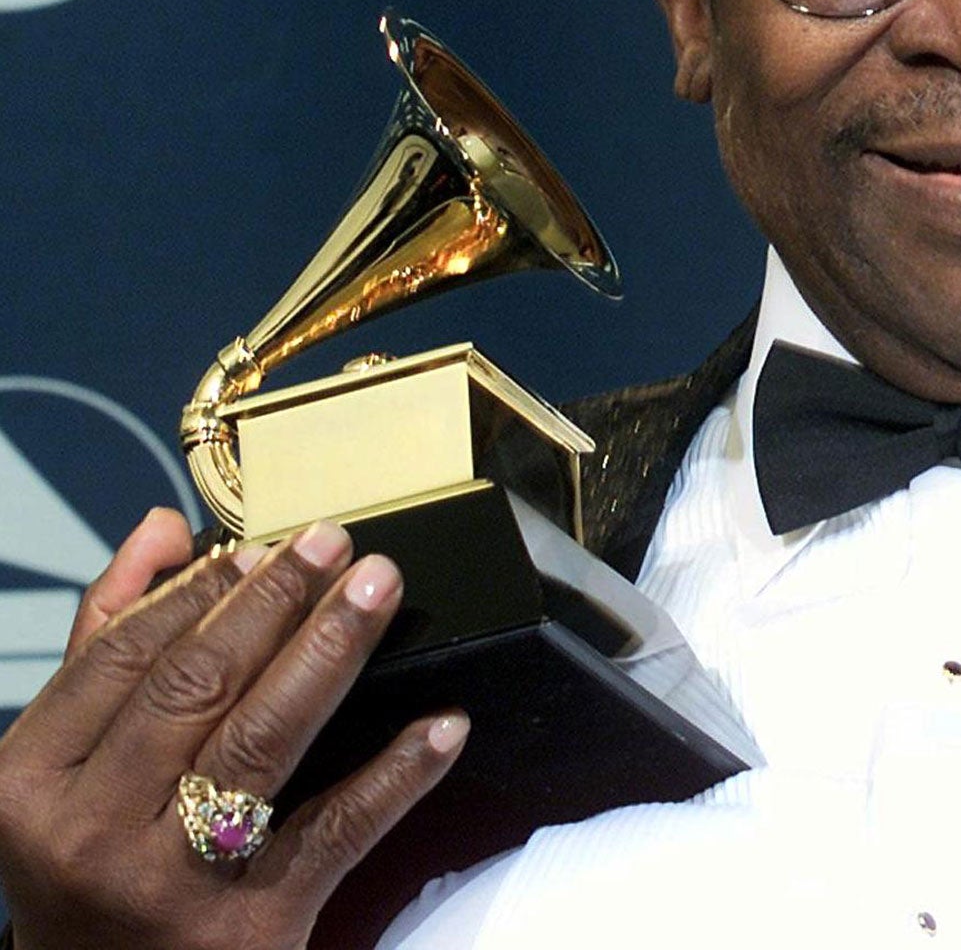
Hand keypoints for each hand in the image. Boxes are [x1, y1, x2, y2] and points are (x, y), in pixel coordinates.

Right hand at [0, 510, 467, 949]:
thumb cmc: (90, 862)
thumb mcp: (65, 765)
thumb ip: (106, 642)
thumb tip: (161, 528)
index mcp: (30, 782)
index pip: (122, 657)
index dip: (199, 590)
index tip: (263, 545)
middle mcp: (90, 832)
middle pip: (197, 687)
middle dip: (276, 602)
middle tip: (338, 543)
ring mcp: (169, 883)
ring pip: (263, 741)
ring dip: (330, 652)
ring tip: (380, 589)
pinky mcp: (250, 928)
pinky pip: (335, 832)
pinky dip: (396, 774)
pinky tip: (442, 725)